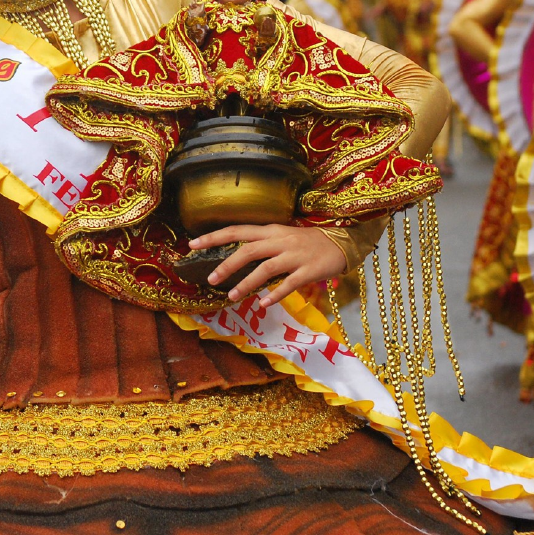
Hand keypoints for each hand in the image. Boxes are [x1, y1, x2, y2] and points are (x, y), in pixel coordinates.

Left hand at [191, 224, 346, 307]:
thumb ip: (260, 246)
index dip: (214, 237)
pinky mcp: (309, 270)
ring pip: (266, 268)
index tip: (192, 245)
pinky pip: (289, 283)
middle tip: (210, 278)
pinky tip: (263, 303)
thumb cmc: (307, 242)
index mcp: (270, 231)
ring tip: (231, 296)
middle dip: (227, 264)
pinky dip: (275, 294)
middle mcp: (280, 241)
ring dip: (247, 283)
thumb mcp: (281, 238)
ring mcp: (295, 255)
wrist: (343, 241)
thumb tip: (232, 259)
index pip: (236, 231)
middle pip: (248, 250)